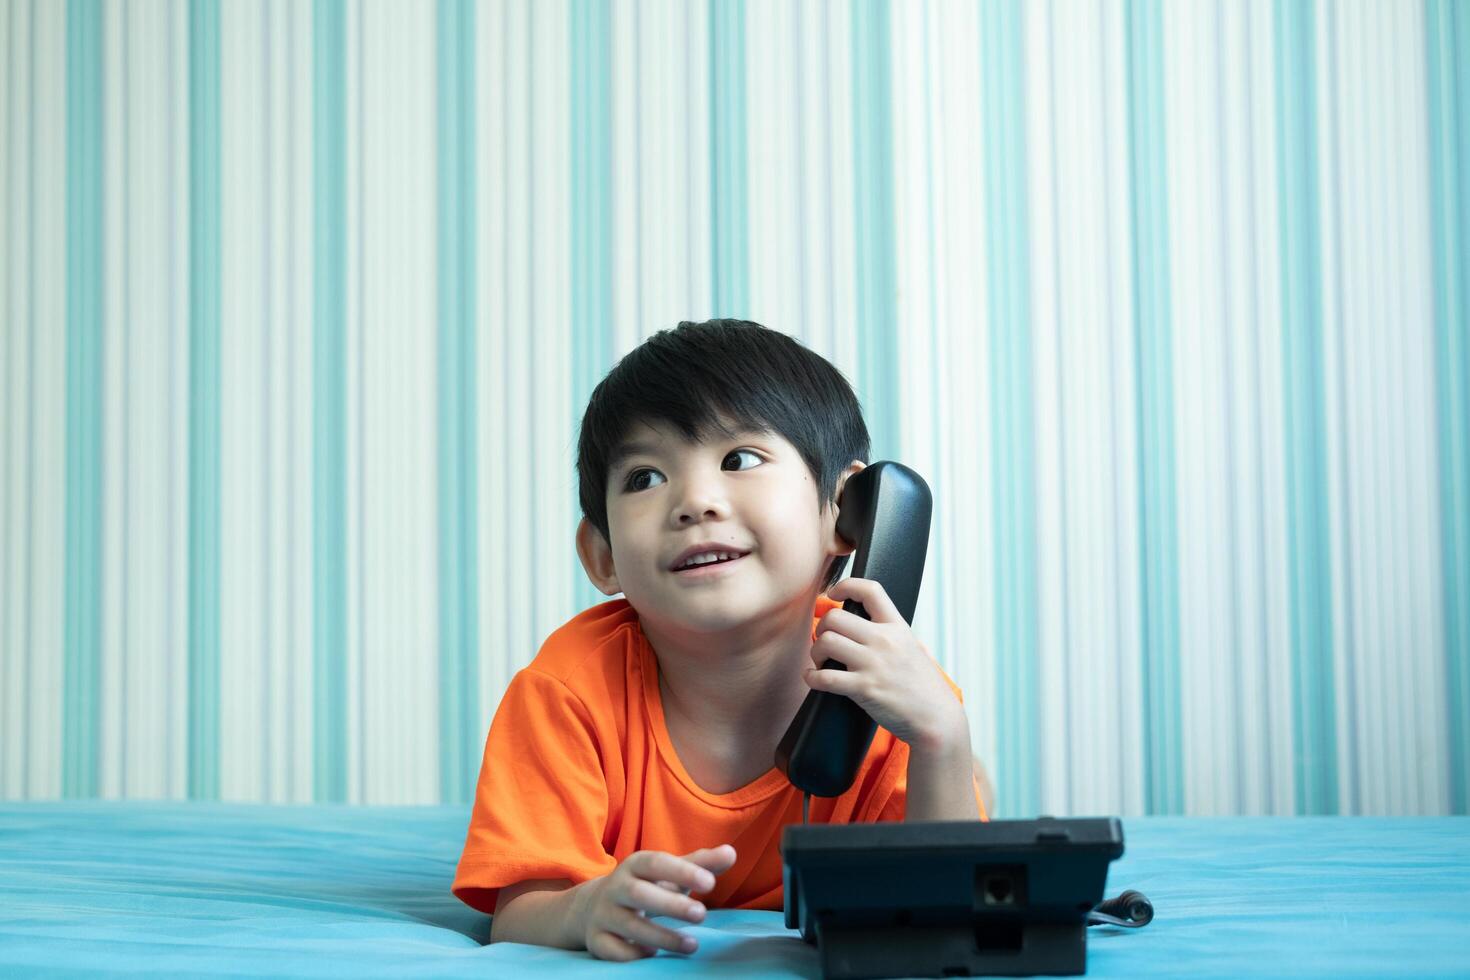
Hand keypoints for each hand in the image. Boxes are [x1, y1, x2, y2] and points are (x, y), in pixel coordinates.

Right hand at [577, 844, 736, 960]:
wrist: (592, 906)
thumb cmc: (645, 886)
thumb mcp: (670, 873)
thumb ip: (700, 864)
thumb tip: (731, 853)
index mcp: (635, 865)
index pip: (657, 863)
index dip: (682, 871)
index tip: (710, 883)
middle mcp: (616, 887)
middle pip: (640, 894)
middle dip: (672, 906)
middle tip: (702, 915)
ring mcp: (603, 914)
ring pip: (630, 926)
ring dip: (662, 937)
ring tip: (692, 945)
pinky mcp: (596, 940)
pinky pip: (613, 950)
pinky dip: (633, 954)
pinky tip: (654, 954)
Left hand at [806, 577, 966, 751]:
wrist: (936, 719)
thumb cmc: (923, 687)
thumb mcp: (913, 649)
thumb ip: (892, 635)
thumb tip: (868, 625)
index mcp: (897, 627)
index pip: (871, 590)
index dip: (846, 585)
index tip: (833, 594)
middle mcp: (884, 641)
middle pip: (835, 617)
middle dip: (822, 629)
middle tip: (825, 642)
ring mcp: (874, 664)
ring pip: (826, 641)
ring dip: (816, 652)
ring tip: (821, 662)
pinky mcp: (864, 688)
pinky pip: (825, 677)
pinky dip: (812, 677)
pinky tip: (813, 678)